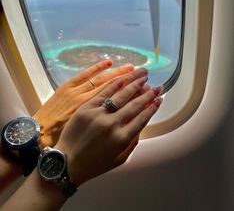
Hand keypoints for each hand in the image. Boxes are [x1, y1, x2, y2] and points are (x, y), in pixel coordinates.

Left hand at [55, 70, 162, 185]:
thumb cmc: (93, 164)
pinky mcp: (85, 108)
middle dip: (148, 94)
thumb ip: (132, 143)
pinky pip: (102, 92)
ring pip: (120, 95)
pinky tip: (123, 78)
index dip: (153, 107)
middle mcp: (112, 124)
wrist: (66, 163)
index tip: (160, 99)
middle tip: (157, 85)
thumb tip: (141, 125)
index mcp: (121, 139)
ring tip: (143, 76)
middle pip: (134, 104)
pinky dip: (113, 84)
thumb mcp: (118, 159)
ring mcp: (98, 114)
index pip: (142, 118)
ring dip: (134, 84)